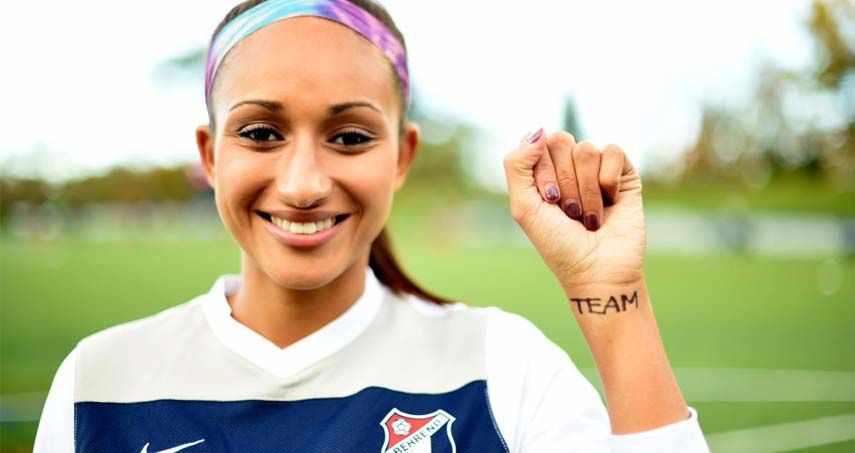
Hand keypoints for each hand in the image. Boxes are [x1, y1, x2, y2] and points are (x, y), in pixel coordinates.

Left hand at [502, 129, 645, 290]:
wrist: (596, 270)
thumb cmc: (557, 243)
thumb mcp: (523, 206)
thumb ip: (517, 164)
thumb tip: (539, 129)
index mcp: (542, 170)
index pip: (538, 143)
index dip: (544, 175)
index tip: (550, 203)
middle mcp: (568, 165)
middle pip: (562, 140)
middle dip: (564, 181)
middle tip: (569, 211)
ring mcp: (597, 168)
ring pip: (587, 150)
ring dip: (586, 190)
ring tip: (589, 216)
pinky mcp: (624, 173)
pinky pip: (613, 151)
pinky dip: (609, 181)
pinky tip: (611, 202)